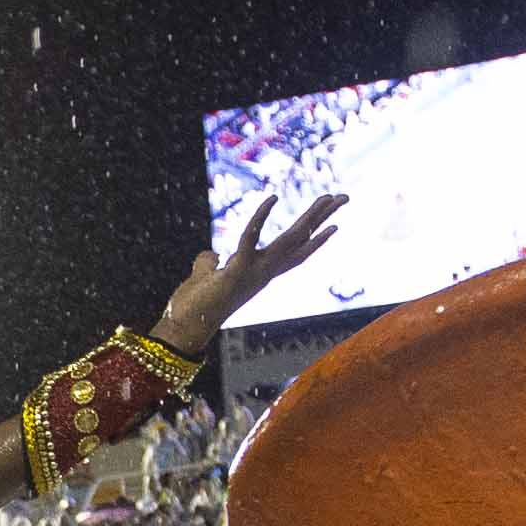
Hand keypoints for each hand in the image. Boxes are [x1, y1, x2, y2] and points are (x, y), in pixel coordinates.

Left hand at [154, 192, 346, 356]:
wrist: (182, 328)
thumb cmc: (194, 305)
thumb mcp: (204, 276)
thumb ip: (209, 263)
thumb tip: (210, 254)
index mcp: (260, 273)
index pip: (296, 254)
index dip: (316, 240)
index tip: (335, 224)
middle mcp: (264, 273)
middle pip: (301, 241)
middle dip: (323, 217)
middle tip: (344, 197)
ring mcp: (254, 272)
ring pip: (290, 240)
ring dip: (311, 216)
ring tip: (328, 197)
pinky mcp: (236, 271)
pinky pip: (251, 238)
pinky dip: (261, 217)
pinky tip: (273, 197)